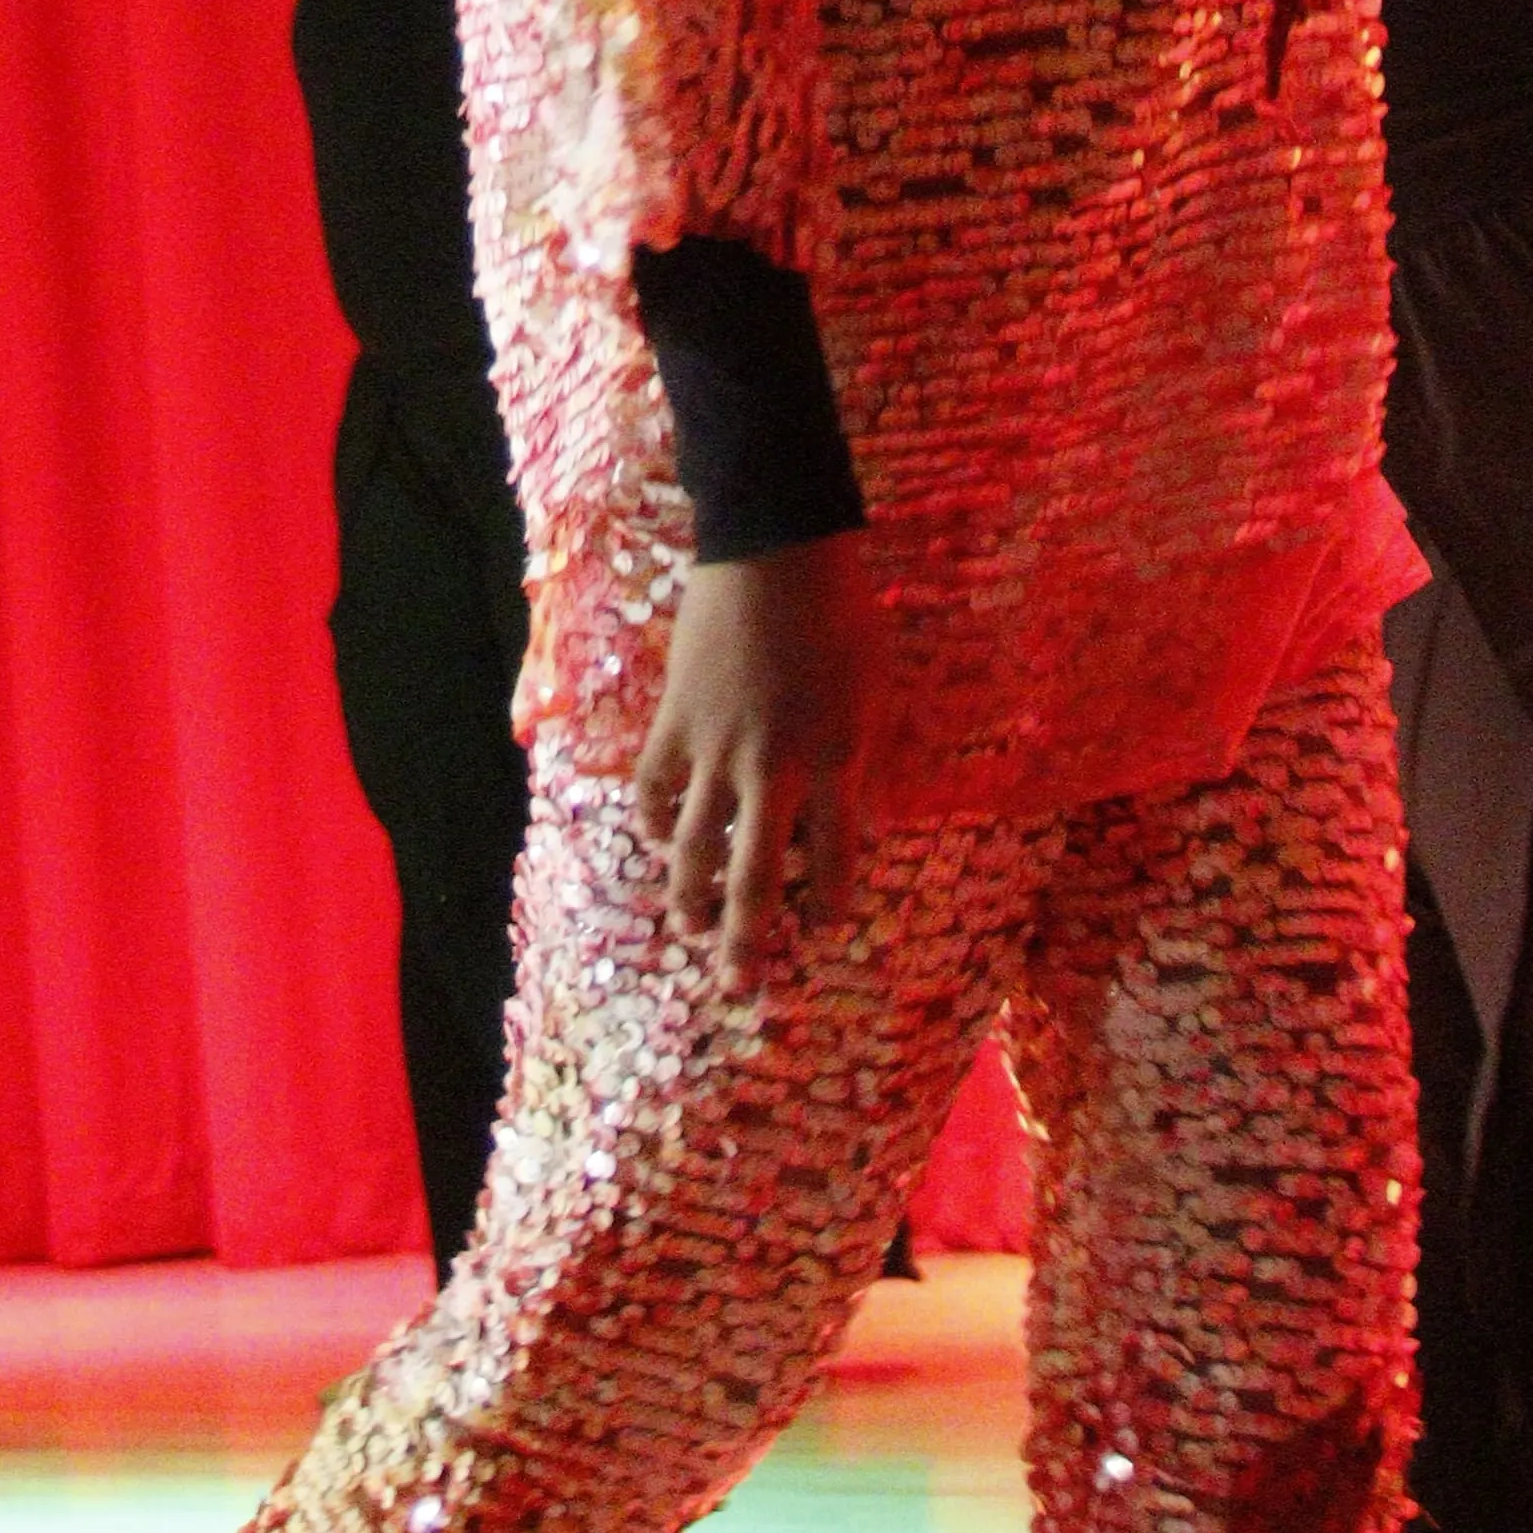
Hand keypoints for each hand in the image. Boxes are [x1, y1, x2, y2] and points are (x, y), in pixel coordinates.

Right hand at [630, 534, 872, 993]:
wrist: (776, 546)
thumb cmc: (843, 613)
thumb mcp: (878, 690)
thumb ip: (867, 756)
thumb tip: (862, 812)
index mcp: (837, 759)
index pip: (835, 861)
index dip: (828, 907)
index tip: (823, 932)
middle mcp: (775, 768)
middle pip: (754, 876)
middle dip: (746, 939)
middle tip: (739, 986)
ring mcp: (717, 746)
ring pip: (693, 845)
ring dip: (687, 896)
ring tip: (686, 929)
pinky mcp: (676, 719)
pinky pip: (655, 787)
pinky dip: (654, 819)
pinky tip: (661, 840)